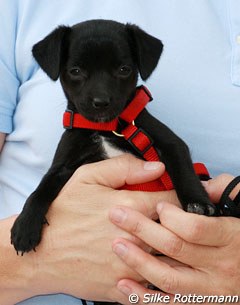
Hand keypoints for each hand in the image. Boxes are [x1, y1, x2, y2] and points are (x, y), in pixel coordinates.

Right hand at [23, 155, 180, 302]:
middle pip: (180, 231)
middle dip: (187, 223)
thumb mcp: (88, 178)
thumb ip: (124, 167)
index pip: (175, 201)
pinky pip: (157, 285)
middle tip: (188, 219)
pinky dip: (163, 274)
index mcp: (131, 208)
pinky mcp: (126, 288)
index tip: (187, 197)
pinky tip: (161, 265)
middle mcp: (137, 238)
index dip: (186, 197)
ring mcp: (132, 267)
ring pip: (173, 260)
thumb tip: (156, 167)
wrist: (42, 253)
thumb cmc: (64, 213)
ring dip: (180, 251)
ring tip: (180, 242)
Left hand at [110, 174, 239, 301]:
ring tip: (117, 245)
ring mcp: (208, 289)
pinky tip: (124, 284)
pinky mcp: (198, 303)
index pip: (195, 229)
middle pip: (175, 248)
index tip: (158, 206)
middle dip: (142, 230)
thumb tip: (201, 186)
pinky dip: (143, 297)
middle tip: (120, 216)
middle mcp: (218, 266)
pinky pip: (168, 303)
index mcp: (229, 239)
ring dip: (139, 261)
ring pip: (168, 277)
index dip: (172, 216)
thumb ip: (224, 192)